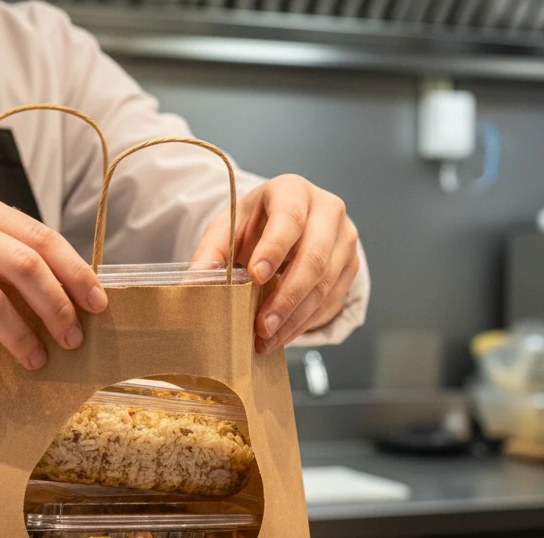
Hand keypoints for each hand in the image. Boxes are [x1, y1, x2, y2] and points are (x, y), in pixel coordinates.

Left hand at [192, 174, 358, 352]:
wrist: (289, 225)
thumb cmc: (256, 226)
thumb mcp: (228, 230)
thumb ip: (210, 255)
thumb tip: (193, 286)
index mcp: (293, 191)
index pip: (289, 218)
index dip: (274, 249)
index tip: (256, 277)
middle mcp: (327, 210)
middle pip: (314, 257)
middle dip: (286, 297)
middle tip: (262, 327)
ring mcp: (344, 239)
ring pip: (325, 285)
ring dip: (295, 318)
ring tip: (268, 339)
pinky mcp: (351, 265)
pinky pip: (332, 300)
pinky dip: (306, 323)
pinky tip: (283, 335)